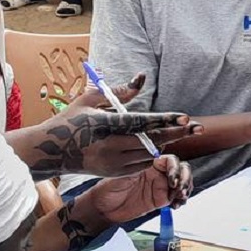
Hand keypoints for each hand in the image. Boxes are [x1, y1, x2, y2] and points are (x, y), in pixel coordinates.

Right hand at [39, 84, 203, 175]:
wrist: (51, 152)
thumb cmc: (70, 120)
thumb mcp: (91, 100)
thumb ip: (120, 91)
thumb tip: (142, 78)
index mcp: (105, 125)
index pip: (141, 123)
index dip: (165, 120)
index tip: (185, 117)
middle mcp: (110, 147)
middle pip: (152, 141)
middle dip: (177, 133)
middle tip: (199, 126)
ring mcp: (113, 163)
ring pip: (150, 154)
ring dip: (167, 143)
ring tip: (183, 132)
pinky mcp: (114, 173)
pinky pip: (142, 164)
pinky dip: (152, 153)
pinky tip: (162, 144)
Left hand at [81, 155, 192, 223]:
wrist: (103, 208)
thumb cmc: (107, 188)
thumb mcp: (122, 175)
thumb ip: (138, 168)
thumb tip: (154, 158)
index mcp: (148, 162)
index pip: (170, 160)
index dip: (175, 168)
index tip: (172, 179)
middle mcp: (157, 172)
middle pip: (181, 170)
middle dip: (184, 178)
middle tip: (180, 190)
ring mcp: (160, 186)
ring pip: (182, 183)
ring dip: (186, 188)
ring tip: (181, 198)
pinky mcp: (160, 200)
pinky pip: (177, 198)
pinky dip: (181, 200)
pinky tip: (177, 205)